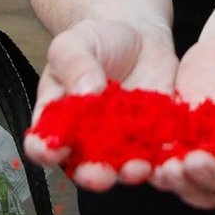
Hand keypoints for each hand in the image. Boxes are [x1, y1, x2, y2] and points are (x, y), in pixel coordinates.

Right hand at [24, 18, 178, 191]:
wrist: (137, 37)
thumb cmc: (96, 42)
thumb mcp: (76, 44)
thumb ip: (75, 66)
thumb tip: (85, 92)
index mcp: (59, 121)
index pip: (43, 142)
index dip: (44, 150)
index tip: (51, 151)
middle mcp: (87, 140)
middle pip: (84, 166)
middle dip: (91, 175)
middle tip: (98, 176)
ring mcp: (121, 143)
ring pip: (123, 168)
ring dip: (129, 174)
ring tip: (136, 170)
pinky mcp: (153, 139)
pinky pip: (158, 155)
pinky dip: (164, 161)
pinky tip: (170, 159)